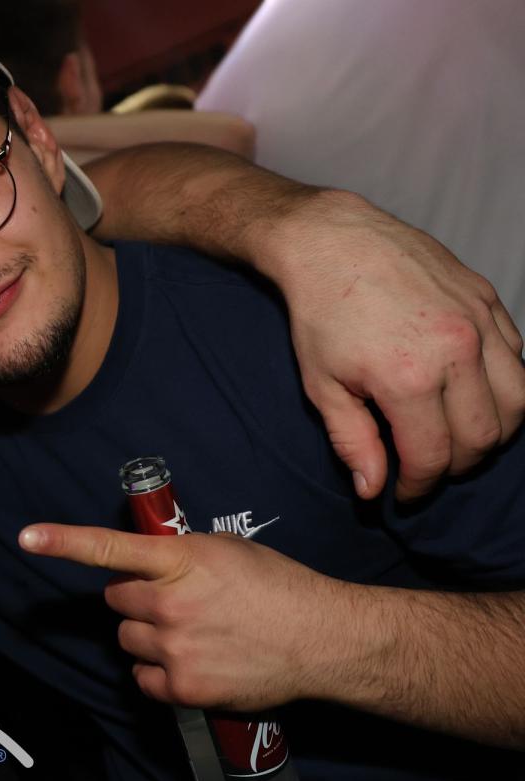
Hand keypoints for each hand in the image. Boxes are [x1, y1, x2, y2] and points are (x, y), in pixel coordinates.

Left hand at [19, 523, 344, 710]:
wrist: (320, 639)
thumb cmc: (277, 586)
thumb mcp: (226, 550)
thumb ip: (179, 554)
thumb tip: (146, 562)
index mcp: (180, 560)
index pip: (111, 549)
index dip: (64, 542)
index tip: (27, 537)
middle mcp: (170, 603)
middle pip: (116, 601)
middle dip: (136, 600)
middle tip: (174, 603)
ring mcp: (175, 647)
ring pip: (127, 639)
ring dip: (147, 635)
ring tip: (191, 633)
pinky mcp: (182, 686)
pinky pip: (142, 678)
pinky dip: (158, 672)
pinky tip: (191, 661)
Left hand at [255, 190, 524, 500]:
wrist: (331, 242)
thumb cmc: (319, 314)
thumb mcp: (321, 385)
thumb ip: (352, 440)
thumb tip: (373, 490)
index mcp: (410, 378)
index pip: (434, 457)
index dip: (420, 486)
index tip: (404, 494)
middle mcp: (456, 351)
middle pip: (484, 437)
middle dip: (458, 465)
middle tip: (429, 468)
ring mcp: (479, 322)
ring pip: (518, 402)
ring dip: (493, 431)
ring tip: (457, 438)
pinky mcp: (489, 300)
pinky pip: (518, 358)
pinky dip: (504, 387)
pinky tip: (470, 394)